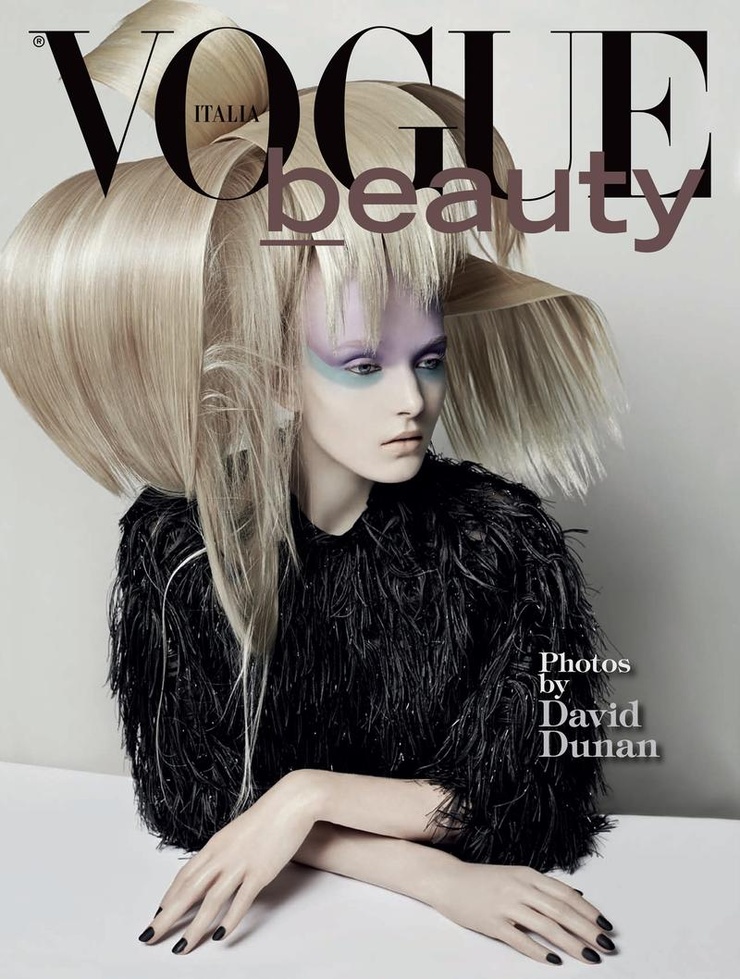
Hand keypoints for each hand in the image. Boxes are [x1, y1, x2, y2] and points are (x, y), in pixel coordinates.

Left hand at [137, 769, 319, 953]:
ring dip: (194, 927)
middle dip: (167, 917)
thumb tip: (214, 868)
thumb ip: (224, 851)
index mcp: (215, 845)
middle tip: (149, 937)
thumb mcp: (237, 833)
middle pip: (188, 891)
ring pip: (211, 900)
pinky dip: (229, 920)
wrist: (291, 801)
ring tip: (181, 947)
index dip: (168, 897)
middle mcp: (222, 855)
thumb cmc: (267, 816)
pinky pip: (241, 900)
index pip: (184, 876)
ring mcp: (240, 864)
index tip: (157, 915)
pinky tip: (220, 936)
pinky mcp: (260, 871)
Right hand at [431, 862, 616, 964]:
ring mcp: (506, 905)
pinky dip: (539, 951)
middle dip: (587, 931)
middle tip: (606, 947)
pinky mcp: (492, 923)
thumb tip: (577, 897)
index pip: (566, 895)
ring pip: (546, 926)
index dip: (588, 912)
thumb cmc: (484, 880)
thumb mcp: (516, 875)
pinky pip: (520, 939)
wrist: (448, 880)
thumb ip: (544, 886)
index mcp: (528, 875)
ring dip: (571, 943)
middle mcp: (520, 888)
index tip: (606, 927)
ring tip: (589, 957)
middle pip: (561, 911)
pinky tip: (554, 961)